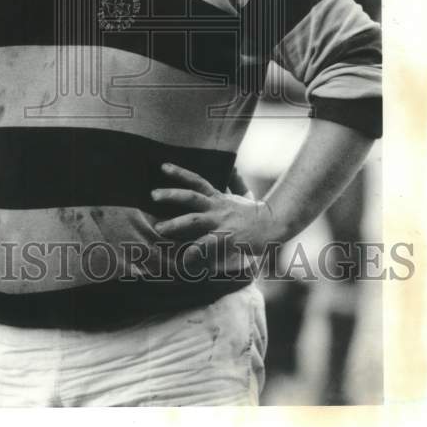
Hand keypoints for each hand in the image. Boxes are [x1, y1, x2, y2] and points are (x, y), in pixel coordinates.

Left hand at [151, 163, 279, 274]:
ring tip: (158, 228)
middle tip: (152, 195)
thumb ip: (228, 189)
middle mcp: (217, 207)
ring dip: (174, 224)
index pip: (196, 180)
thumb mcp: (239, 197)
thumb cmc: (254, 214)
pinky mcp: (226, 238)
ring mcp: (221, 222)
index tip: (163, 166)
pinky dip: (194, 252)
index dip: (179, 172)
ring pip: (194, 219)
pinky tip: (183, 260)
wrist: (274, 224)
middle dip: (170, 195)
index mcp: (218, 197)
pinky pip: (207, 245)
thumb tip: (228, 175)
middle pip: (190, 196)